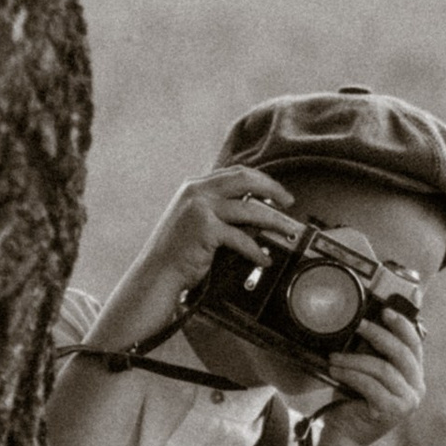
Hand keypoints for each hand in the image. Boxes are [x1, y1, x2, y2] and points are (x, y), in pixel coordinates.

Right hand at [146, 165, 293, 294]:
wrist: (157, 273)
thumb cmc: (176, 251)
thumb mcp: (193, 219)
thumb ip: (217, 208)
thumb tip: (255, 210)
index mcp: (194, 186)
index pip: (235, 172)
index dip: (261, 179)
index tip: (277, 192)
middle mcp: (197, 192)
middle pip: (245, 179)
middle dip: (272, 189)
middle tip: (288, 202)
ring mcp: (200, 209)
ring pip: (249, 209)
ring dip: (274, 221)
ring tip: (288, 231)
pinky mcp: (206, 229)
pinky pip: (241, 237)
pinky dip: (256, 250)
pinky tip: (263, 258)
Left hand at [320, 301, 424, 445]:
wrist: (344, 436)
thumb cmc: (352, 400)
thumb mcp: (366, 372)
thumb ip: (374, 352)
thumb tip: (365, 322)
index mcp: (415, 376)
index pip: (415, 345)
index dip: (402, 325)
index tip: (385, 311)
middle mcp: (417, 389)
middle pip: (402, 353)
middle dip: (378, 335)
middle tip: (358, 325)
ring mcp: (407, 402)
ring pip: (383, 369)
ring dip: (355, 359)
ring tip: (335, 357)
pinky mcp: (392, 411)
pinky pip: (370, 384)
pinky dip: (350, 374)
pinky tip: (335, 370)